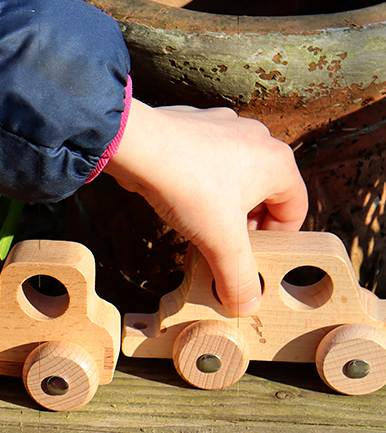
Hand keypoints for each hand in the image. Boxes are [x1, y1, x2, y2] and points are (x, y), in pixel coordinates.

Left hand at [103, 99, 307, 316]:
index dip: (276, 242)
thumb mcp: (220, 242)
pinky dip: (200, 187)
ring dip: (220, 209)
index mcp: (278, 163)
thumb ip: (238, 276)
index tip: (252, 260)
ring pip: (234, 179)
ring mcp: (226, 129)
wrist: (138, 145)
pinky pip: (207, 164)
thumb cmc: (188, 185)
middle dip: (244, 228)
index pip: (294, 211)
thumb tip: (247, 304)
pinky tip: (180, 203)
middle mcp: (258, 140)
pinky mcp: (196, 127)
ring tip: (200, 231)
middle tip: (223, 250)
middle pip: (264, 195)